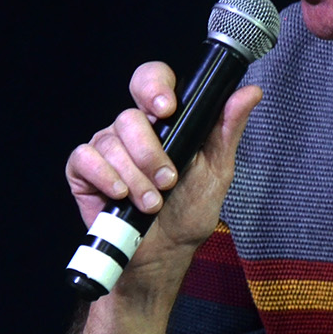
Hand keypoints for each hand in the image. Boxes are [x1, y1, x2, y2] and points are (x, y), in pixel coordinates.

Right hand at [65, 61, 261, 261]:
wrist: (163, 253)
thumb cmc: (189, 211)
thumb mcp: (217, 170)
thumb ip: (228, 130)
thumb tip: (249, 93)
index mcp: (164, 121)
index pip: (152, 80)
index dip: (155, 86)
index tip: (167, 109)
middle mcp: (132, 130)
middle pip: (130, 116)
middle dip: (151, 153)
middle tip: (167, 181)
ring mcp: (106, 148)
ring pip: (110, 141)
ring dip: (135, 177)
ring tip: (152, 203)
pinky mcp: (83, 170)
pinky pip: (85, 158)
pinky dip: (106, 178)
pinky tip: (121, 195)